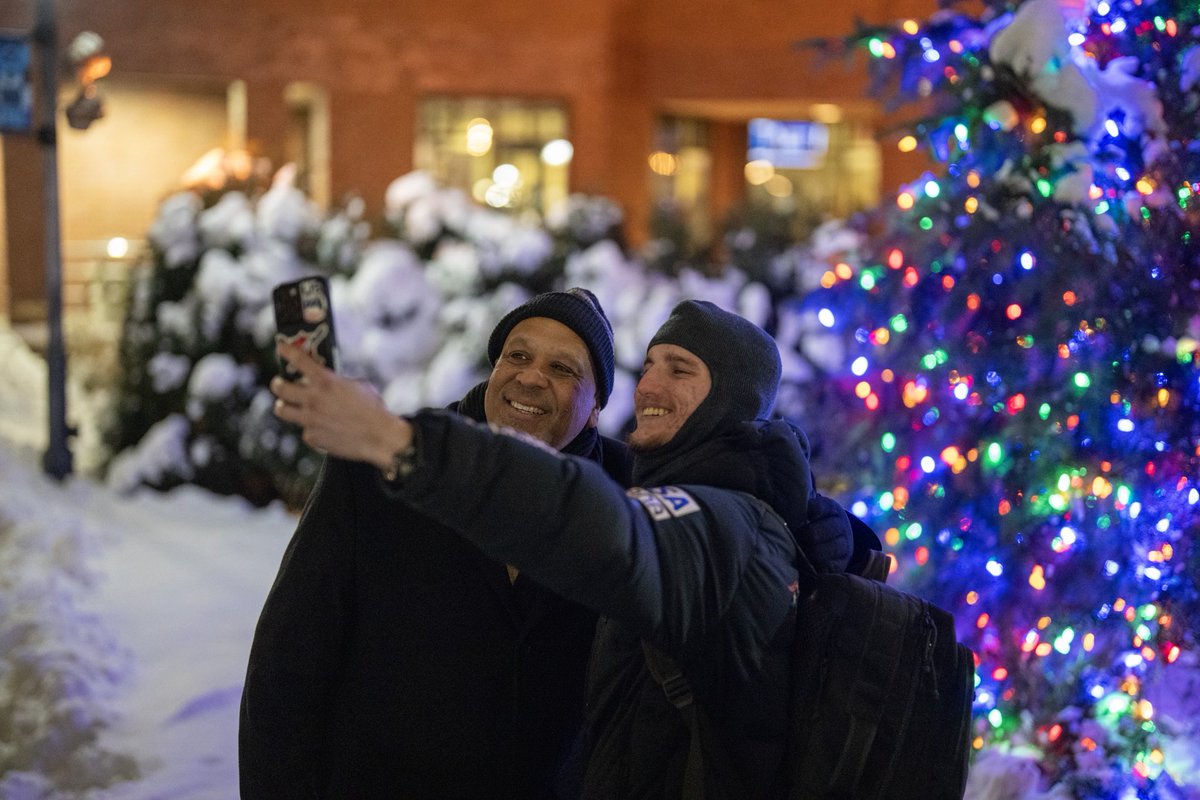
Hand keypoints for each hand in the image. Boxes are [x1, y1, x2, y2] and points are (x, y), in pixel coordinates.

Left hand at [271, 341, 412, 469]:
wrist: (379, 436)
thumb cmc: (373, 409)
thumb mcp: (359, 385)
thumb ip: (340, 381)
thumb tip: (332, 382)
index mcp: (326, 381)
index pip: (299, 360)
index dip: (287, 351)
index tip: (281, 348)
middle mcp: (313, 399)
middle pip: (280, 388)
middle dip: (277, 383)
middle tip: (280, 383)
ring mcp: (310, 419)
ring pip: (282, 410)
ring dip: (284, 406)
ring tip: (287, 406)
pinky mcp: (312, 437)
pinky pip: (305, 430)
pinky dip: (311, 427)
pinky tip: (321, 427)